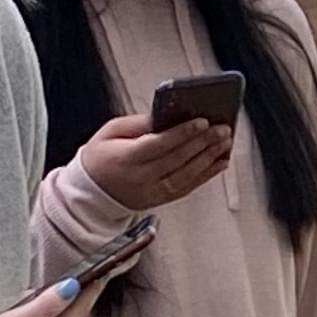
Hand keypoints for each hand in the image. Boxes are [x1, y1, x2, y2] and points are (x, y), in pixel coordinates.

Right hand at [78, 113, 231, 210]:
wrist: (90, 193)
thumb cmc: (101, 156)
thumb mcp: (110, 132)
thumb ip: (138, 124)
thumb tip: (167, 116)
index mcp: (124, 158)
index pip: (158, 145)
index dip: (182, 133)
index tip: (202, 121)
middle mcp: (140, 179)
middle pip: (177, 159)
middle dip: (203, 143)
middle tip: (223, 129)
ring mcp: (152, 192)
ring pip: (187, 175)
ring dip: (209, 158)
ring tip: (225, 142)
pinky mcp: (160, 200)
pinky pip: (188, 187)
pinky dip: (207, 174)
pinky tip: (220, 161)